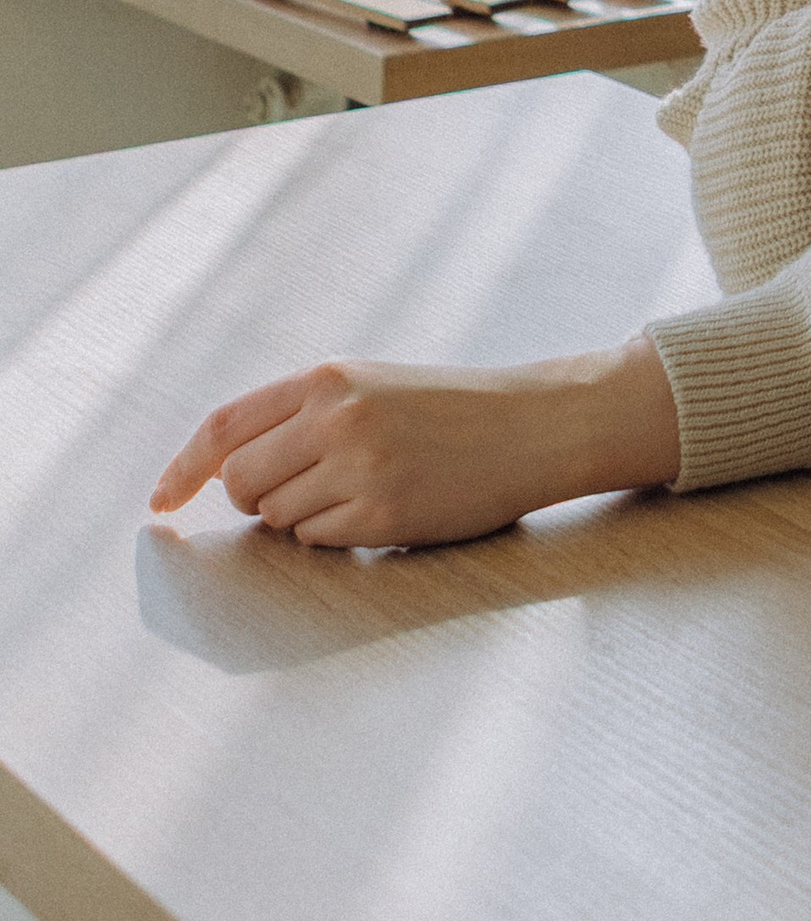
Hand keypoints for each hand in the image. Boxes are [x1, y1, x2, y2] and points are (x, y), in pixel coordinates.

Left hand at [147, 339, 682, 550]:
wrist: (538, 424)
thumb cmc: (454, 408)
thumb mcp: (373, 386)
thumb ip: (303, 415)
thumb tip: (228, 471)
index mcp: (328, 379)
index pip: (224, 426)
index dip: (183, 468)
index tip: (162, 501)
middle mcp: (336, 419)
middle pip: (242, 482)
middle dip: (260, 498)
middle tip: (312, 490)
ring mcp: (359, 469)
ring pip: (277, 517)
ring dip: (305, 517)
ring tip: (366, 490)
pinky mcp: (383, 515)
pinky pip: (318, 541)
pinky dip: (338, 536)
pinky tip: (385, 509)